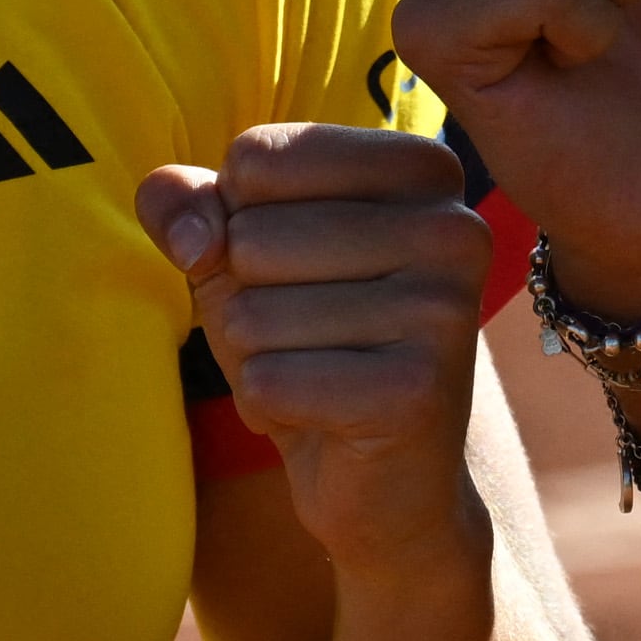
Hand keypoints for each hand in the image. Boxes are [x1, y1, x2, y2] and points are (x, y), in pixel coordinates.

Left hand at [140, 125, 490, 578]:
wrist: (387, 482)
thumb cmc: (313, 340)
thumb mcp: (241, 252)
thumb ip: (189, 203)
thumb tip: (189, 231)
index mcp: (424, 170)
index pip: (257, 158)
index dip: (235, 221)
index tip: (295, 264)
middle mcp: (451, 228)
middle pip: (249, 237)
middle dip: (244, 300)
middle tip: (306, 337)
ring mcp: (442, 309)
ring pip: (252, 313)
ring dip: (254, 358)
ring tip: (314, 375)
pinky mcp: (416, 390)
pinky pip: (267, 381)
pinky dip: (266, 406)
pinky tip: (320, 418)